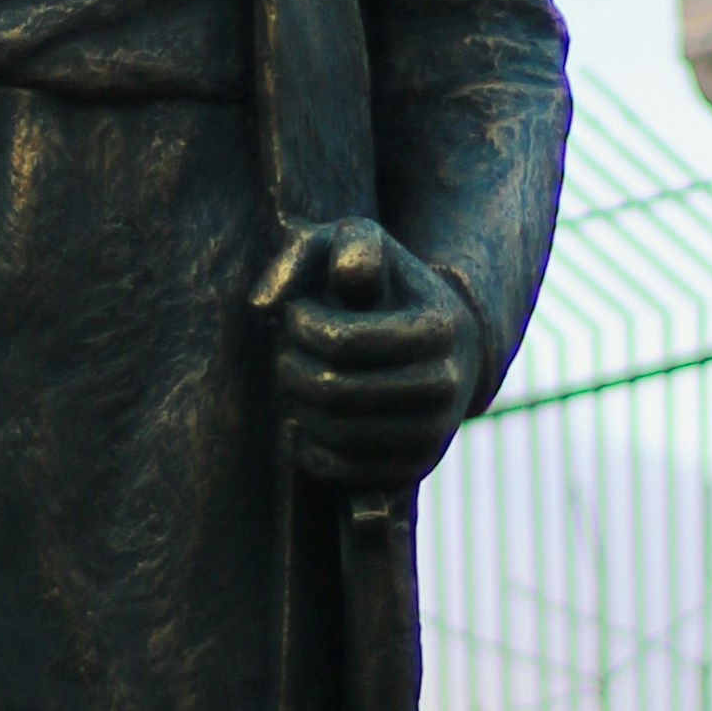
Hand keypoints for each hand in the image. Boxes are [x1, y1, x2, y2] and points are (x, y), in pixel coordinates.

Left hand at [255, 216, 482, 495]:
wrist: (447, 341)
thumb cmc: (387, 283)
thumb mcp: (355, 241)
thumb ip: (305, 251)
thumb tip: (263, 305)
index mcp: (439, 328)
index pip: (342, 341)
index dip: (299, 325)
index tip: (295, 311)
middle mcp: (448, 386)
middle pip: (333, 390)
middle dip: (291, 366)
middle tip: (287, 349)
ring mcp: (435, 433)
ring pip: (334, 433)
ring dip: (296, 404)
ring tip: (297, 377)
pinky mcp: (416, 468)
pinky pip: (342, 469)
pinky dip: (310, 443)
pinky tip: (309, 413)